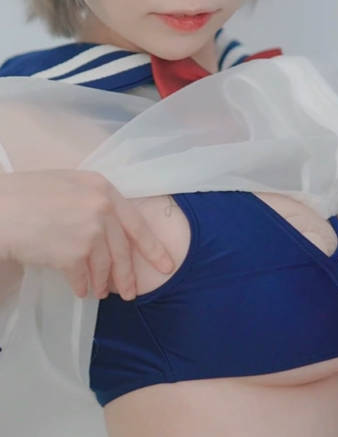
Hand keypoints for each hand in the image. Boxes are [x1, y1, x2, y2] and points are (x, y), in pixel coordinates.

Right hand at [0, 170, 174, 300]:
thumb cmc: (28, 196)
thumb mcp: (70, 187)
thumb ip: (96, 203)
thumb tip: (114, 232)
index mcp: (103, 189)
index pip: (137, 224)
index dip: (153, 248)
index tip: (166, 264)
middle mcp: (101, 208)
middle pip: (123, 250)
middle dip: (128, 276)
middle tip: (131, 293)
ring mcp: (89, 230)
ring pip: (104, 266)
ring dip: (102, 284)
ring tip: (100, 292)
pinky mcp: (72, 252)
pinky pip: (83, 277)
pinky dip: (82, 286)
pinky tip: (80, 290)